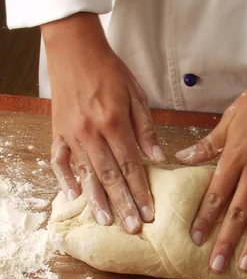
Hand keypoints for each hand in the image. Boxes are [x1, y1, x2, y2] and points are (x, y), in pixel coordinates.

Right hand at [43, 12, 165, 233]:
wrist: (75, 50)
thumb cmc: (110, 70)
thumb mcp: (136, 94)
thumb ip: (146, 128)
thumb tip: (158, 157)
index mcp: (114, 122)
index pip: (131, 165)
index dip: (141, 191)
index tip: (149, 212)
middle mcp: (91, 132)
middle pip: (110, 176)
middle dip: (123, 204)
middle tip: (133, 228)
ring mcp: (71, 134)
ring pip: (86, 174)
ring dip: (96, 200)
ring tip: (105, 222)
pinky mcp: (58, 131)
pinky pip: (59, 160)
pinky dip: (64, 179)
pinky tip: (73, 196)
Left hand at [176, 19, 246, 272]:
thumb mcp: (232, 117)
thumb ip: (209, 143)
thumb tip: (184, 157)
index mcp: (237, 154)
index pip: (217, 194)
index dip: (206, 218)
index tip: (195, 239)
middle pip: (239, 212)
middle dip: (227, 241)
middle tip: (217, 267)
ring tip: (246, 266)